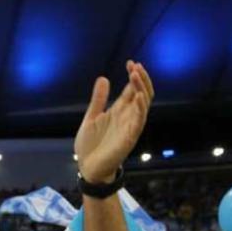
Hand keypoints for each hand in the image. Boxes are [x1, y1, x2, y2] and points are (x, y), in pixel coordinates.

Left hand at [74, 61, 153, 183]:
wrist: (88, 167)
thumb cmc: (91, 145)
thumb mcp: (91, 117)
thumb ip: (98, 100)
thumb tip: (103, 78)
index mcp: (119, 111)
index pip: (132, 89)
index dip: (134, 76)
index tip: (130, 62)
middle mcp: (128, 117)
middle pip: (142, 94)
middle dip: (141, 79)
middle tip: (135, 66)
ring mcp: (130, 127)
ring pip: (143, 105)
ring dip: (142, 89)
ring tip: (136, 75)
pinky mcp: (129, 138)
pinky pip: (139, 121)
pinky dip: (140, 108)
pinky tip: (139, 96)